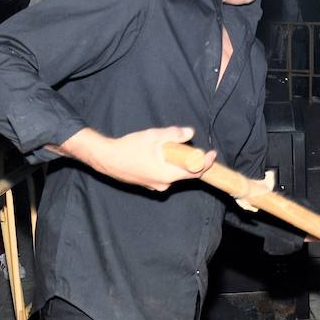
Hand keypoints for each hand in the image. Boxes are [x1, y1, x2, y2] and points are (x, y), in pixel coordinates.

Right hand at [65, 126, 214, 191]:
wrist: (106, 159)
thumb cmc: (130, 148)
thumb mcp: (154, 136)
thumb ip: (174, 134)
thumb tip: (190, 133)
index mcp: (168, 175)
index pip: (195, 172)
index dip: (206, 163)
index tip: (212, 154)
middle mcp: (164, 184)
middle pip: (185, 174)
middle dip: (191, 161)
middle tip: (193, 148)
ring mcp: (154, 185)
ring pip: (173, 174)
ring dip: (177, 163)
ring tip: (173, 149)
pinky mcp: (147, 183)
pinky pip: (163, 175)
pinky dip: (166, 166)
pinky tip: (160, 155)